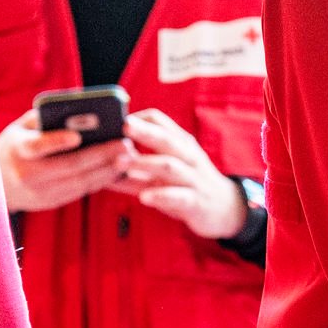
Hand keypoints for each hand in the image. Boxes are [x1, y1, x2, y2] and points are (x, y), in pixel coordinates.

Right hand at [0, 109, 132, 213]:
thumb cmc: (15, 145)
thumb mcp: (22, 127)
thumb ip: (48, 115)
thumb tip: (82, 100)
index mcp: (17, 150)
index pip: (36, 147)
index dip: (56, 142)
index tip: (77, 136)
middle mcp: (27, 174)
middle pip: (68, 166)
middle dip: (100, 155)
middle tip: (125, 144)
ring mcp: (39, 192)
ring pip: (79, 182)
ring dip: (107, 170)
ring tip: (128, 157)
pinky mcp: (50, 202)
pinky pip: (80, 192)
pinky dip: (100, 181)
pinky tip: (117, 170)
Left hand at [111, 109, 247, 239]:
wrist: (226, 210)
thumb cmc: (188, 187)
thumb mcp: (164, 174)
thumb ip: (136, 169)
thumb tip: (101, 166)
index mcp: (180, 144)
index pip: (160, 121)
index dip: (138, 118)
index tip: (116, 119)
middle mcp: (188, 157)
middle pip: (166, 139)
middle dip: (144, 132)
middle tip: (123, 126)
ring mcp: (194, 179)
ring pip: (171, 166)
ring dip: (146, 163)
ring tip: (122, 164)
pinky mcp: (196, 201)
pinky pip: (179, 196)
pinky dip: (161, 195)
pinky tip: (144, 197)